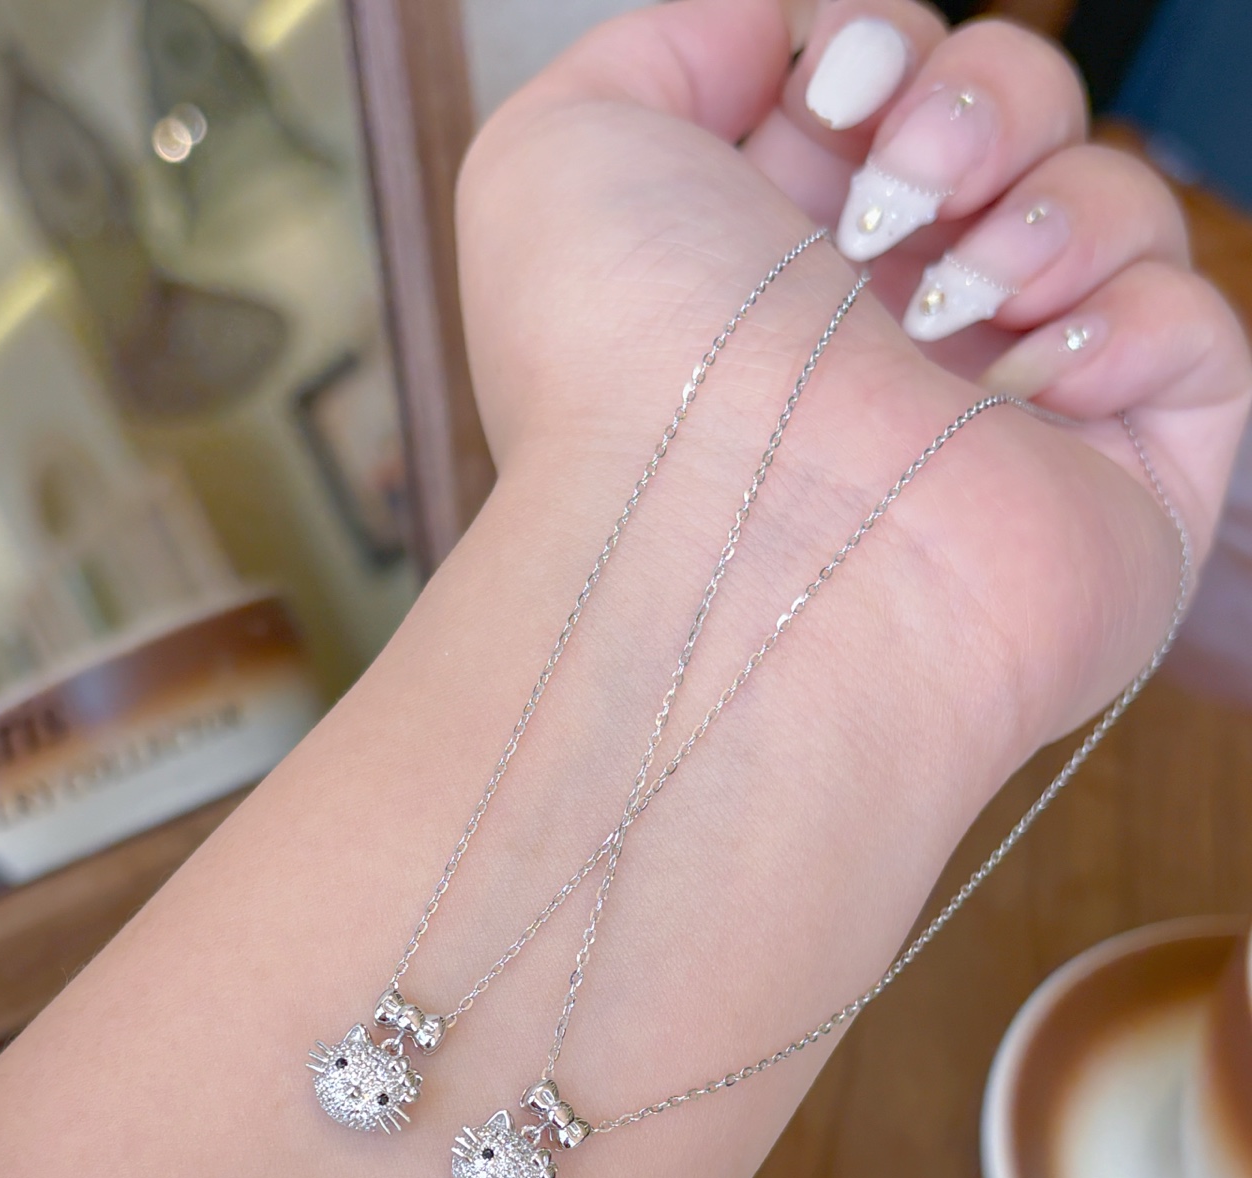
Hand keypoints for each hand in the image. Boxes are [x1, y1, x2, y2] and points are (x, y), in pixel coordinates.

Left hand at [458, 0, 1250, 759]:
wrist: (725, 550)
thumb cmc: (625, 376)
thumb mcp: (565, 156)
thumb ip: (673, 53)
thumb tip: (790, 38)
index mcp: (787, 261)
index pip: (901, 92)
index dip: (893, 46)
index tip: (840, 89)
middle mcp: (899, 336)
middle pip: (1025, 127)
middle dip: (984, 105)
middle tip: (895, 195)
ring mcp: (1014, 414)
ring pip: (1118, 212)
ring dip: (1052, 211)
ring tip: (948, 303)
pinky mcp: (1126, 488)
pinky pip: (1198, 340)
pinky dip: (1124, 326)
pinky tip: (1019, 387)